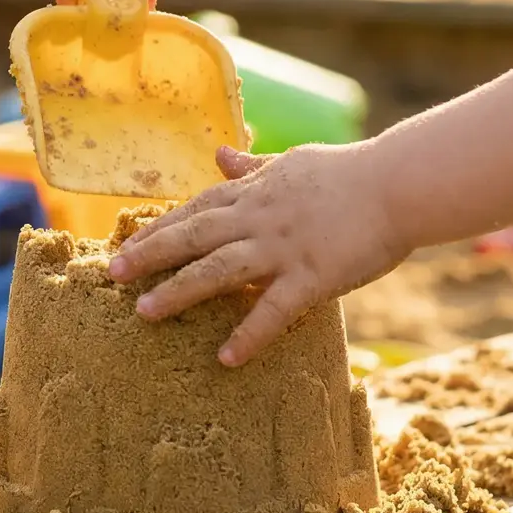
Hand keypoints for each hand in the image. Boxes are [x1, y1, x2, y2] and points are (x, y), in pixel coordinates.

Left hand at [108, 140, 406, 365]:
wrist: (399, 183)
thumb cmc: (350, 174)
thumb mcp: (293, 162)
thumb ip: (254, 166)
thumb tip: (219, 153)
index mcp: (255, 192)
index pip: (197, 209)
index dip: (160, 227)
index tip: (126, 243)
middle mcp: (259, 218)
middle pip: (193, 236)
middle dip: (150, 254)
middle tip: (112, 274)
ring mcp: (283, 248)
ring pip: (218, 270)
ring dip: (179, 290)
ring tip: (144, 313)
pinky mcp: (312, 276)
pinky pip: (274, 310)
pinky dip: (249, 334)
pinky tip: (226, 358)